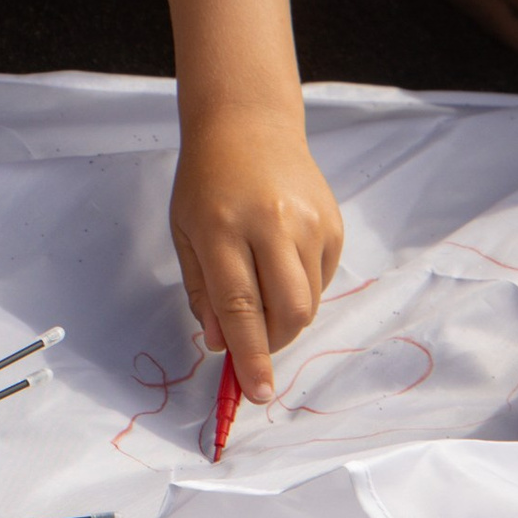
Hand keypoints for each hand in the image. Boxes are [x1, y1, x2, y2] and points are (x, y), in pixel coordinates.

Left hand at [171, 116, 344, 403]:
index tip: (257, 394)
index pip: (240, 307)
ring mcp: (308, 222)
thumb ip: (202, 290)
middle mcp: (271, 224)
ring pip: (309, 302)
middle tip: (254, 345)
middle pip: (287, 311)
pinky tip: (281, 265)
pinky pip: (322, 280)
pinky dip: (302, 290)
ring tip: (262, 295)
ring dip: (286, 319)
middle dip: (272, 344)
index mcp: (223, 227)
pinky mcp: (332, 223)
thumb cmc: (207, 180)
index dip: (249, 356)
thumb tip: (221, 343)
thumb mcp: (185, 231)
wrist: (248, 124)